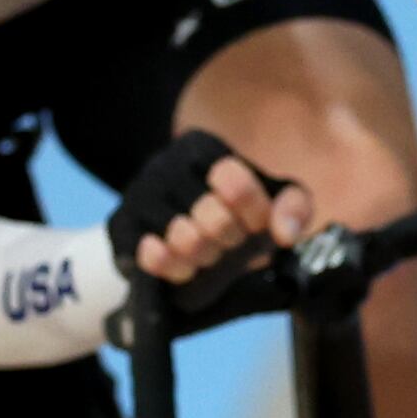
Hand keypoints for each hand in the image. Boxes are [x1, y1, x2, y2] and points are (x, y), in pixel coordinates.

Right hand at [107, 131, 308, 288]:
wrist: (174, 244)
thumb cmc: (230, 221)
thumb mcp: (270, 205)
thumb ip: (294, 206)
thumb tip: (284, 234)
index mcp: (205, 150)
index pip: (235, 182)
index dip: (252, 213)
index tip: (253, 225)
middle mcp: (167, 163)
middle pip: (213, 218)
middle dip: (228, 241)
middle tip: (226, 246)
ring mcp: (140, 193)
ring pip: (183, 238)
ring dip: (203, 259)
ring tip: (204, 259)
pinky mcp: (122, 226)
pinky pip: (150, 253)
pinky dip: (170, 266)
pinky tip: (178, 267)